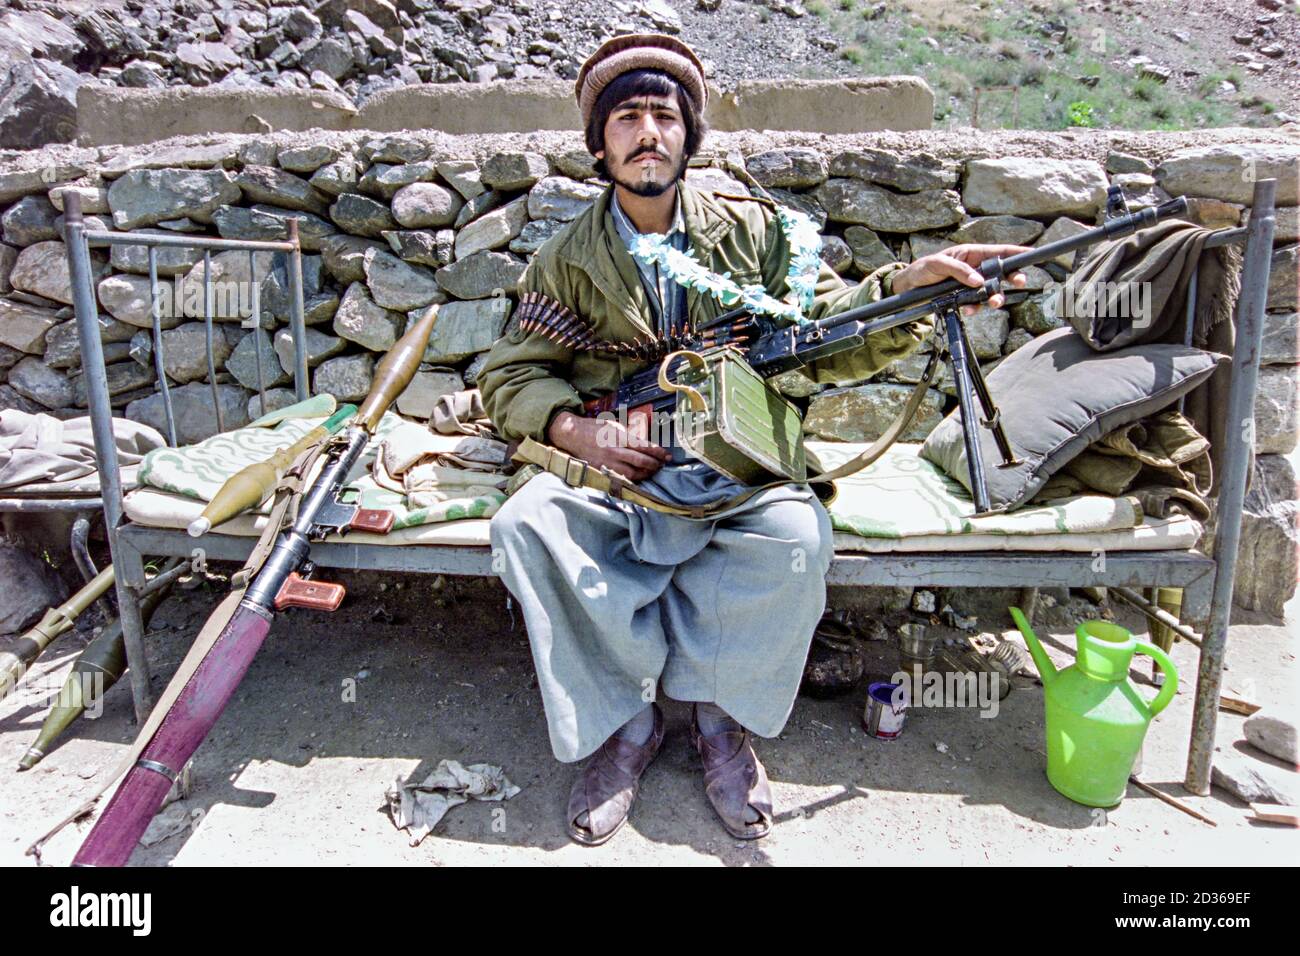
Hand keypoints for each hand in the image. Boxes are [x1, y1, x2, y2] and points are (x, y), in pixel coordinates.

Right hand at [547, 411, 671, 481]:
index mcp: (618, 436)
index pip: (644, 446)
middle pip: (641, 462)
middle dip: (655, 464)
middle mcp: (614, 451)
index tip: (667, 455)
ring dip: (646, 473)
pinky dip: (633, 478)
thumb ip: (628, 434)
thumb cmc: (594, 428)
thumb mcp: (613, 424)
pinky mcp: (602, 470)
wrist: (572, 436)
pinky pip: (621, 478)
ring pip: (633, 473)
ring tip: (653, 471)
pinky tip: (639, 476)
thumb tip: (644, 443)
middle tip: (662, 464)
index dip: (658, 452)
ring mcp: (608, 462)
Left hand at [891, 243, 1032, 314]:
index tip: (1031, 254)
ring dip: (996, 298)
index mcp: (972, 254)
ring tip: (994, 302)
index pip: (998, 251)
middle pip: (1002, 273)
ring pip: (992, 291)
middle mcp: (975, 268)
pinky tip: (967, 309)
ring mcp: (971, 284)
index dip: (1016, 252)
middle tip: (1019, 281)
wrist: (909, 288)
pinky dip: (975, 308)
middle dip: (1013, 277)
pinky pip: (976, 304)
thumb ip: (959, 270)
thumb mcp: (938, 264)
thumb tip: (978, 281)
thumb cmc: (923, 269)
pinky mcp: (964, 298)